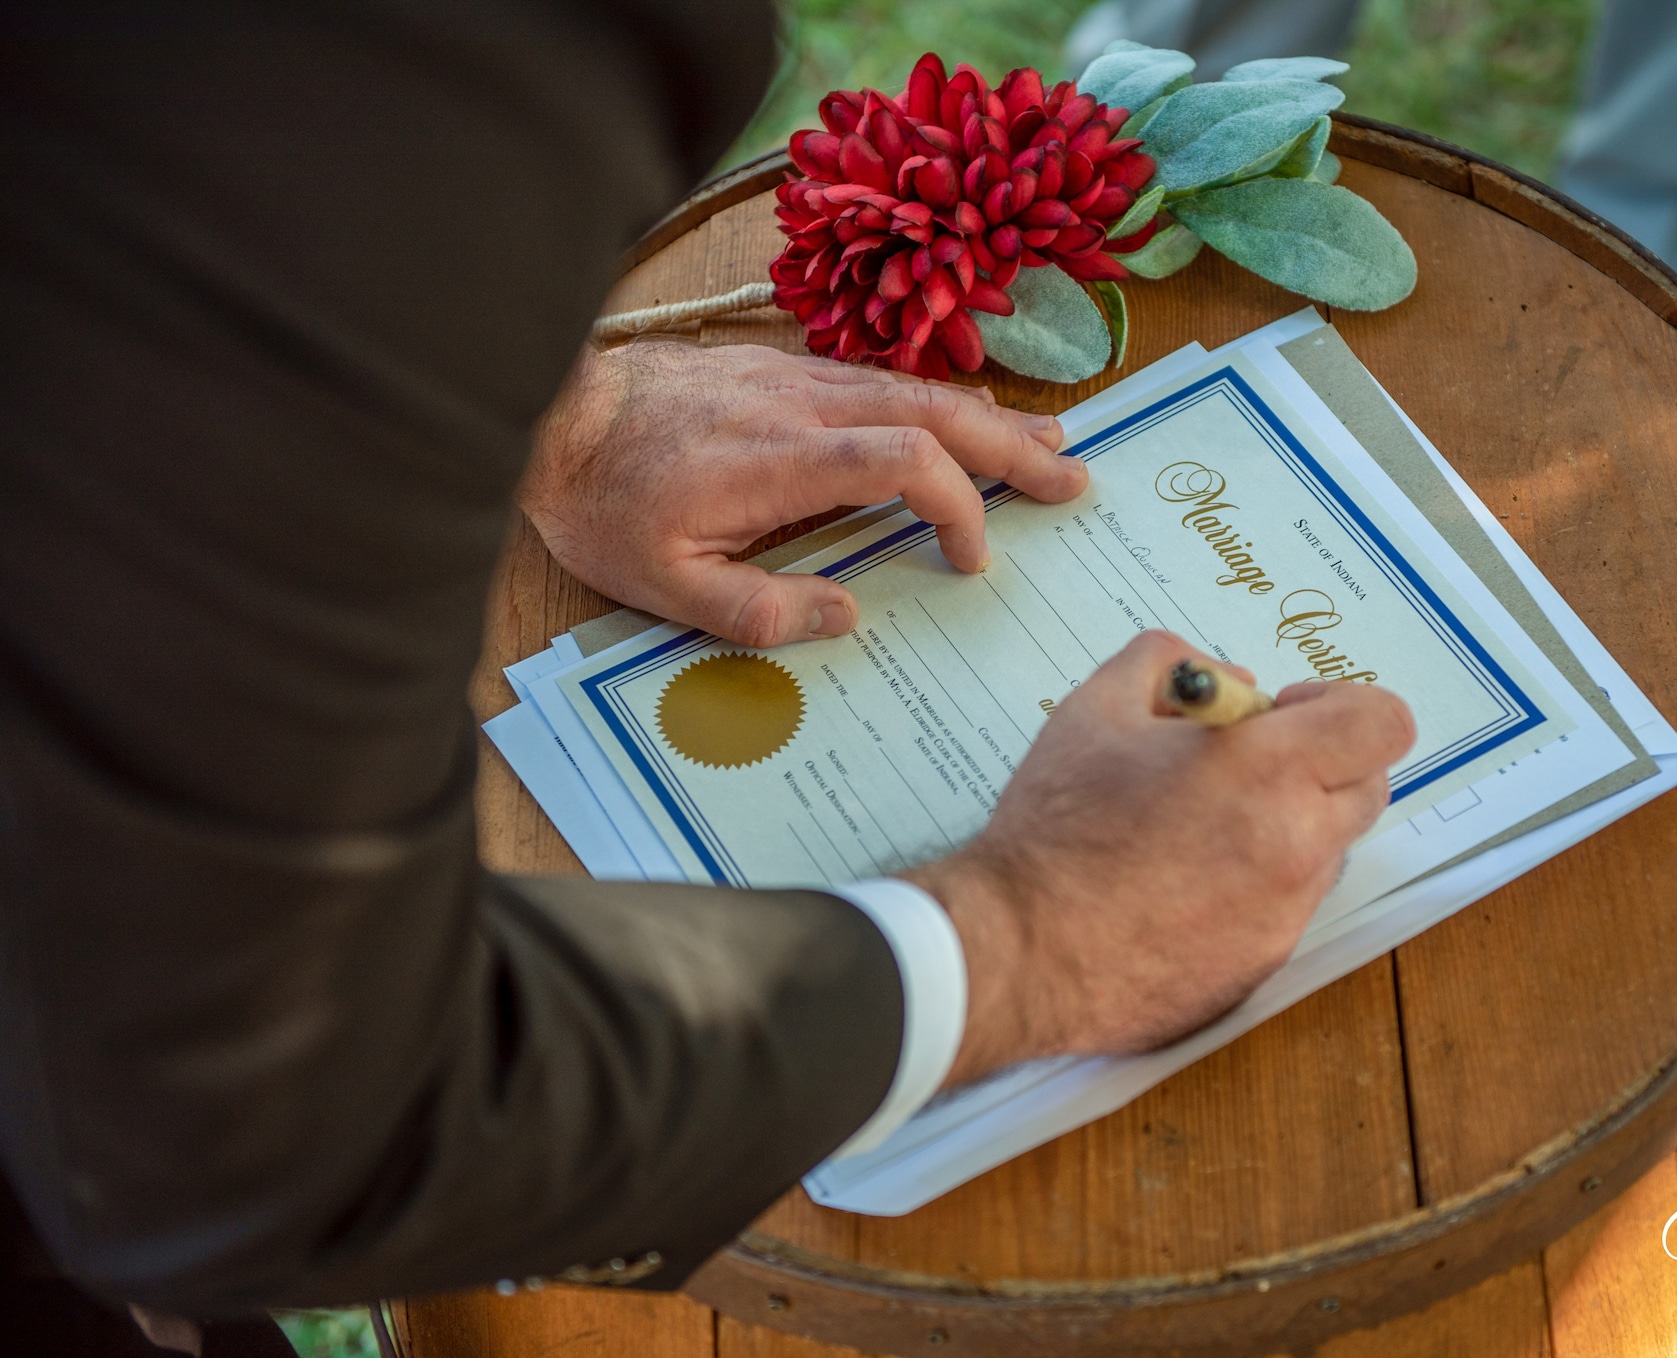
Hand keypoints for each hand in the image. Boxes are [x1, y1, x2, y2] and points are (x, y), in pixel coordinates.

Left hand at [521, 341, 1086, 646]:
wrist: (550, 416)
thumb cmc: (605, 504)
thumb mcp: (665, 587)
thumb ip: (760, 611)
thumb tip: (848, 617)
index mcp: (782, 458)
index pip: (905, 460)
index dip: (958, 504)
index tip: (973, 557)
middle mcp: (801, 404)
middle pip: (933, 409)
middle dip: (1012, 444)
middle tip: (1073, 478)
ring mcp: (794, 377)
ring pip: (912, 386)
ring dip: (987, 415)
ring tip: (1048, 441)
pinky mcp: (780, 369)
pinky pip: (879, 378)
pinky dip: (936, 398)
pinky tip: (964, 410)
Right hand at [904, 631, 1416, 1085]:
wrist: (1020, 949)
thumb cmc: (1056, 827)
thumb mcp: (1096, 707)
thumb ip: (1169, 662)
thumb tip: (1229, 681)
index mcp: (1267, 769)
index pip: (1382, 723)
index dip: (1345, 706)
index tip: (1289, 715)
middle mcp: (1296, 844)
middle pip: (1367, 788)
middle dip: (1322, 765)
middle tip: (1246, 766)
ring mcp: (1284, 913)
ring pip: (1326, 853)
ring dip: (1288, 828)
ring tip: (1201, 829)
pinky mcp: (1261, 965)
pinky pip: (1284, 909)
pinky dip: (1253, 888)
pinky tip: (1180, 887)